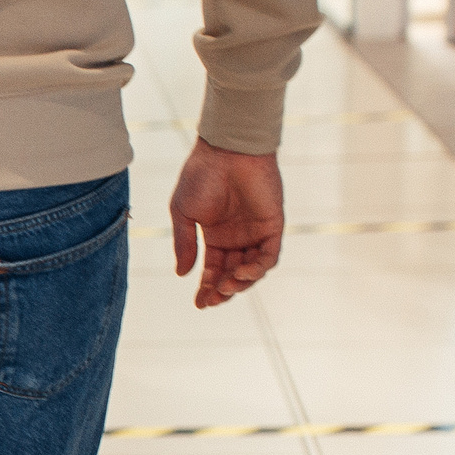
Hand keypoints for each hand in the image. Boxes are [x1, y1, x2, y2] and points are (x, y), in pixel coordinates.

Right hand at [168, 138, 284, 307]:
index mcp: (215, 236)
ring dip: (240, 283)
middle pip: (232, 275)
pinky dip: (258, 269)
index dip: (206, 288)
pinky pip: (269, 255)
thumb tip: (183, 274)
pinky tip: (242, 273)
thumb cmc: (201, 175)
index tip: (199, 304)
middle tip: (213, 299)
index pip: (213, 270)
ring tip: (227, 286)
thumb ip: (184, 244)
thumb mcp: (183, 213)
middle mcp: (237, 237)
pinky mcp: (272, 225)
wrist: (225, 150)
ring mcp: (255, 231)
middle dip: (223, 291)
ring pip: (252, 270)